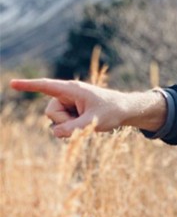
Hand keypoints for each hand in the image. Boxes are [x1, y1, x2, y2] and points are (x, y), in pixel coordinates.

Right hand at [9, 78, 166, 137]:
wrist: (125, 110)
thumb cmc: (112, 112)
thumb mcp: (94, 122)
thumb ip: (73, 128)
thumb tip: (55, 132)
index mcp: (71, 90)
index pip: (45, 87)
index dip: (28, 86)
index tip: (12, 84)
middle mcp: (66, 95)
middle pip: (50, 113)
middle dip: (64, 121)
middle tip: (87, 119)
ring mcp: (67, 104)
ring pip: (55, 121)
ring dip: (70, 125)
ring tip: (88, 120)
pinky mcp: (70, 112)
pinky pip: (61, 125)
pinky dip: (72, 128)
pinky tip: (86, 123)